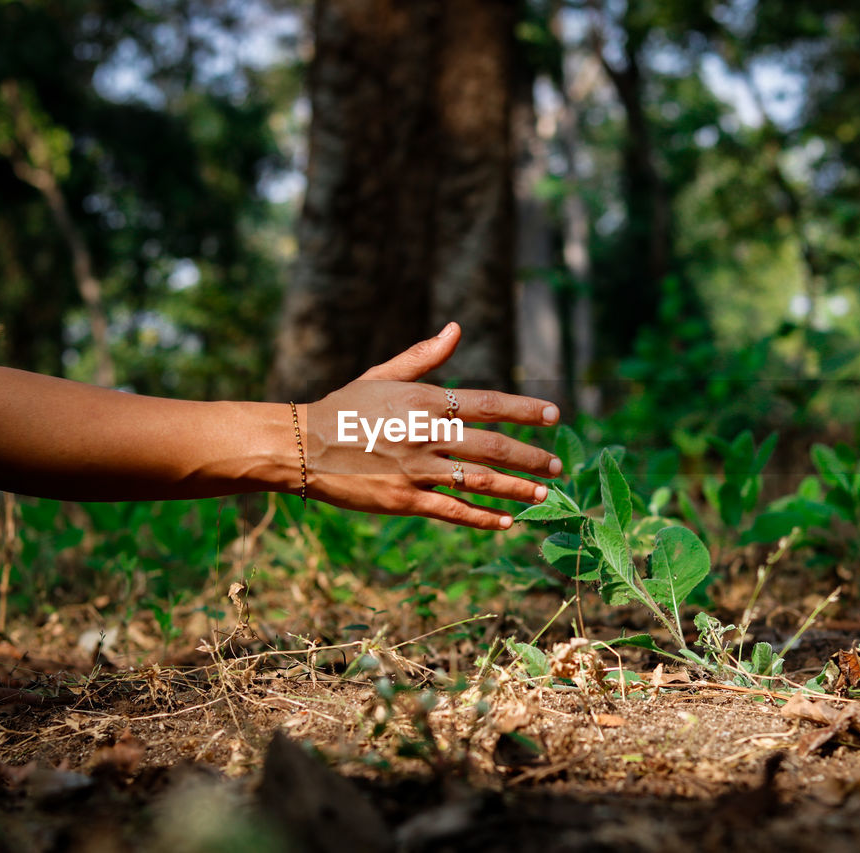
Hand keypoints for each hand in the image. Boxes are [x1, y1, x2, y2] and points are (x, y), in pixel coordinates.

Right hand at [304, 323, 561, 528]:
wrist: (300, 445)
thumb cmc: (343, 407)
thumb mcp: (383, 375)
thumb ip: (424, 357)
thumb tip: (456, 329)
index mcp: (424, 399)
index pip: (488, 403)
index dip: (524, 410)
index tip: (553, 415)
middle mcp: (426, 433)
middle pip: (493, 445)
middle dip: (531, 456)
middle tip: (558, 464)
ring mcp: (416, 469)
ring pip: (480, 480)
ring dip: (516, 489)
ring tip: (543, 494)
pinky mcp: (403, 499)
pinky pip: (452, 511)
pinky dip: (482, 518)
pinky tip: (505, 523)